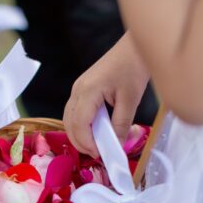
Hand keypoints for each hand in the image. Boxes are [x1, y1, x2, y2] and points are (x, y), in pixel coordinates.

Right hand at [64, 33, 149, 156]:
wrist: (133, 48)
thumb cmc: (133, 68)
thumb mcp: (130, 99)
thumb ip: (121, 124)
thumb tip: (116, 145)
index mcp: (88, 91)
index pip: (79, 124)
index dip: (87, 143)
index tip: (100, 154)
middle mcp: (77, 90)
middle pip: (69, 123)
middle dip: (80, 142)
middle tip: (98, 154)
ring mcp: (78, 88)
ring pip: (69, 118)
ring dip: (79, 134)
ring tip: (96, 145)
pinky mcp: (82, 88)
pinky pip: (76, 111)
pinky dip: (81, 125)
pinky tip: (95, 132)